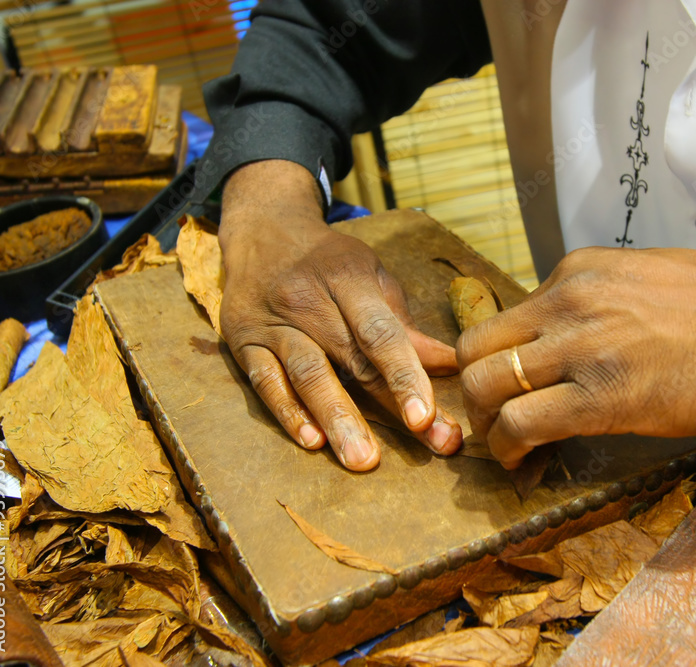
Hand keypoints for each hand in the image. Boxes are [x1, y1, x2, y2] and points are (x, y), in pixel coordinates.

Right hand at [219, 160, 461, 470]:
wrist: (262, 233)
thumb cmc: (330, 263)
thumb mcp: (371, 278)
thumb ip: (405, 326)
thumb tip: (451, 365)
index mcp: (348, 279)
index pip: (382, 334)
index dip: (406, 376)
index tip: (427, 417)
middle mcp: (309, 300)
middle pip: (353, 361)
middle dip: (389, 409)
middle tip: (425, 448)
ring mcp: (274, 323)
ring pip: (308, 375)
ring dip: (337, 419)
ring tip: (362, 460)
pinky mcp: (244, 343)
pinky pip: (266, 382)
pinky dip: (288, 412)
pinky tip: (311, 442)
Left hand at [456, 247, 695, 468]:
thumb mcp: (649, 276)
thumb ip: (600, 297)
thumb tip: (571, 328)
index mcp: (579, 271)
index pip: (507, 317)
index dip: (501, 358)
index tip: (514, 385)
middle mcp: (569, 301)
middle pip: (476, 348)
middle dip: (477, 389)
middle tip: (497, 417)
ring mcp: (582, 347)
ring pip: (486, 386)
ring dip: (488, 423)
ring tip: (509, 443)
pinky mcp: (602, 399)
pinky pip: (522, 424)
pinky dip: (510, 449)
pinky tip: (524, 461)